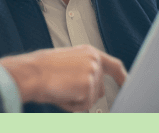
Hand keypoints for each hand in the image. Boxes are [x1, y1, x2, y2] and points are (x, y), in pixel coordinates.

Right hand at [0, 45, 126, 111]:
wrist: (30, 73)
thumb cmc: (41, 69)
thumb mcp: (67, 63)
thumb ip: (84, 71)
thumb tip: (93, 89)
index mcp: (89, 52)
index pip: (114, 65)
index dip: (122, 77)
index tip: (127, 85)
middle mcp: (94, 60)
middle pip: (99, 89)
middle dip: (84, 95)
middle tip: (63, 88)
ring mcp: (93, 73)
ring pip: (90, 99)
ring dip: (75, 100)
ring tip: (60, 88)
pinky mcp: (88, 86)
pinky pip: (83, 106)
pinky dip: (71, 105)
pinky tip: (61, 93)